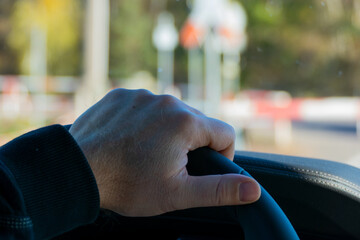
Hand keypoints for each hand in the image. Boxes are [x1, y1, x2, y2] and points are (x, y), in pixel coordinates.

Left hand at [69, 89, 259, 215]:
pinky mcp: (122, 94)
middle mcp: (166, 101)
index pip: (225, 133)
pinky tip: (130, 139)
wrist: (77, 171)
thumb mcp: (178, 193)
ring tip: (146, 153)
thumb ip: (220, 189)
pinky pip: (145, 106)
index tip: (201, 169)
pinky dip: (144, 121)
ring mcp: (141, 95)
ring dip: (167, 131)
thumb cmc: (127, 184)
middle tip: (168, 166)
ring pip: (170, 114)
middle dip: (190, 144)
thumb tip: (253, 189)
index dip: (221, 155)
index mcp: (186, 122)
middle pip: (196, 123)